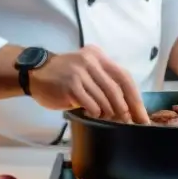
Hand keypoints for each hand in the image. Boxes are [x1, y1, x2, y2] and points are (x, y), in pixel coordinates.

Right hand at [30, 45, 149, 123]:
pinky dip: (94, 112)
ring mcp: (80, 72)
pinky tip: (91, 113)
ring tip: (106, 117)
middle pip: (116, 89)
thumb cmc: (64, 75)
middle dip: (124, 109)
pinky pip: (91, 104)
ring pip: (104, 98)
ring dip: (108, 112)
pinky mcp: (71, 85)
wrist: (35, 73)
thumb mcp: (86, 70)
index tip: (141, 115)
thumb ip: (104, 81)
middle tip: (127, 122)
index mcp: (98, 56)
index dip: (135, 97)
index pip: (123, 76)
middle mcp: (91, 61)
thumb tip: (127, 106)